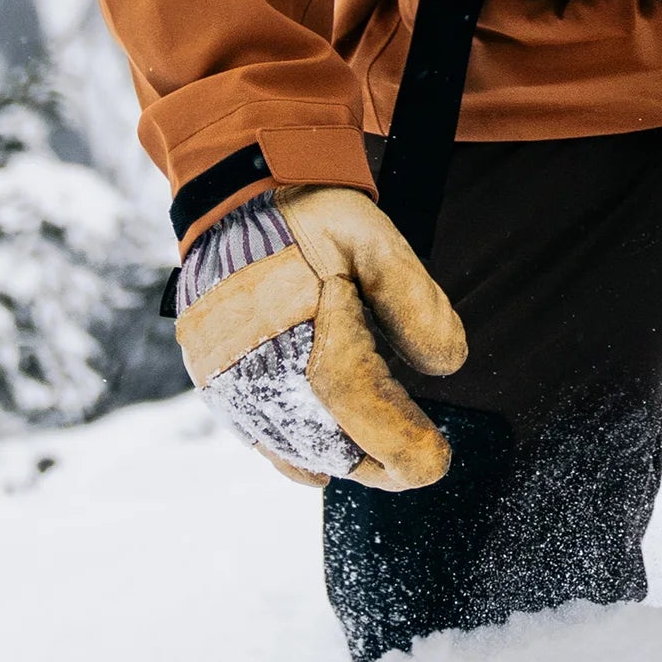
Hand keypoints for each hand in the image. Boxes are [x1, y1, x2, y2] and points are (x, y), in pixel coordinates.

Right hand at [175, 185, 466, 488]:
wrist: (235, 198)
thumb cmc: (308, 217)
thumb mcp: (373, 238)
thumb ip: (413, 300)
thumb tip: (446, 365)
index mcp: (299, 332)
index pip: (360, 407)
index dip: (403, 442)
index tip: (437, 460)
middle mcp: (256, 370)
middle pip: (329, 443)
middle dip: (381, 460)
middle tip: (422, 460)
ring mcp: (229, 382)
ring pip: (296, 448)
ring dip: (344, 457)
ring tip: (386, 456)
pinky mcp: (215, 381)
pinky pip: (261, 437)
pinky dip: (298, 454)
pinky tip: (324, 463)